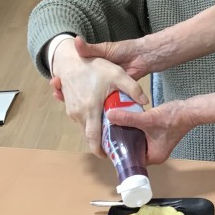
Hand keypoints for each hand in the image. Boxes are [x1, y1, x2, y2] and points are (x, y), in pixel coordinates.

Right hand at [50, 38, 148, 155]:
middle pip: (87, 135)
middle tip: (111, 143)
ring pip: (83, 127)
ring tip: (106, 130)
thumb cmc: (95, 66)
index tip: (106, 155)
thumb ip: (133, 89)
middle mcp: (78, 113)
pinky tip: (97, 115)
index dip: (99, 149)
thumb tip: (145, 102)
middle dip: (98, 141)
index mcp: (90, 110)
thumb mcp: (117, 74)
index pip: (93, 137)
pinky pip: (79, 118)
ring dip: (93, 130)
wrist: (71, 59)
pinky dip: (87, 121)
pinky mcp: (68, 105)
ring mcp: (71, 110)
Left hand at [106, 101, 195, 163]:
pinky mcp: (158, 136)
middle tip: (109, 133)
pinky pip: (143, 136)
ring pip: (137, 142)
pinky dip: (136, 130)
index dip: (120, 151)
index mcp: (153, 157)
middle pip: (133, 150)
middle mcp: (155, 154)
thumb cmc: (172, 118)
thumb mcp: (147, 119)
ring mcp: (157, 145)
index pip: (131, 159)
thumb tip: (110, 115)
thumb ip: (128, 118)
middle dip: (123, 142)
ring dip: (129, 135)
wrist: (189, 110)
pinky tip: (127, 122)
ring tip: (115, 127)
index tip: (109, 143)